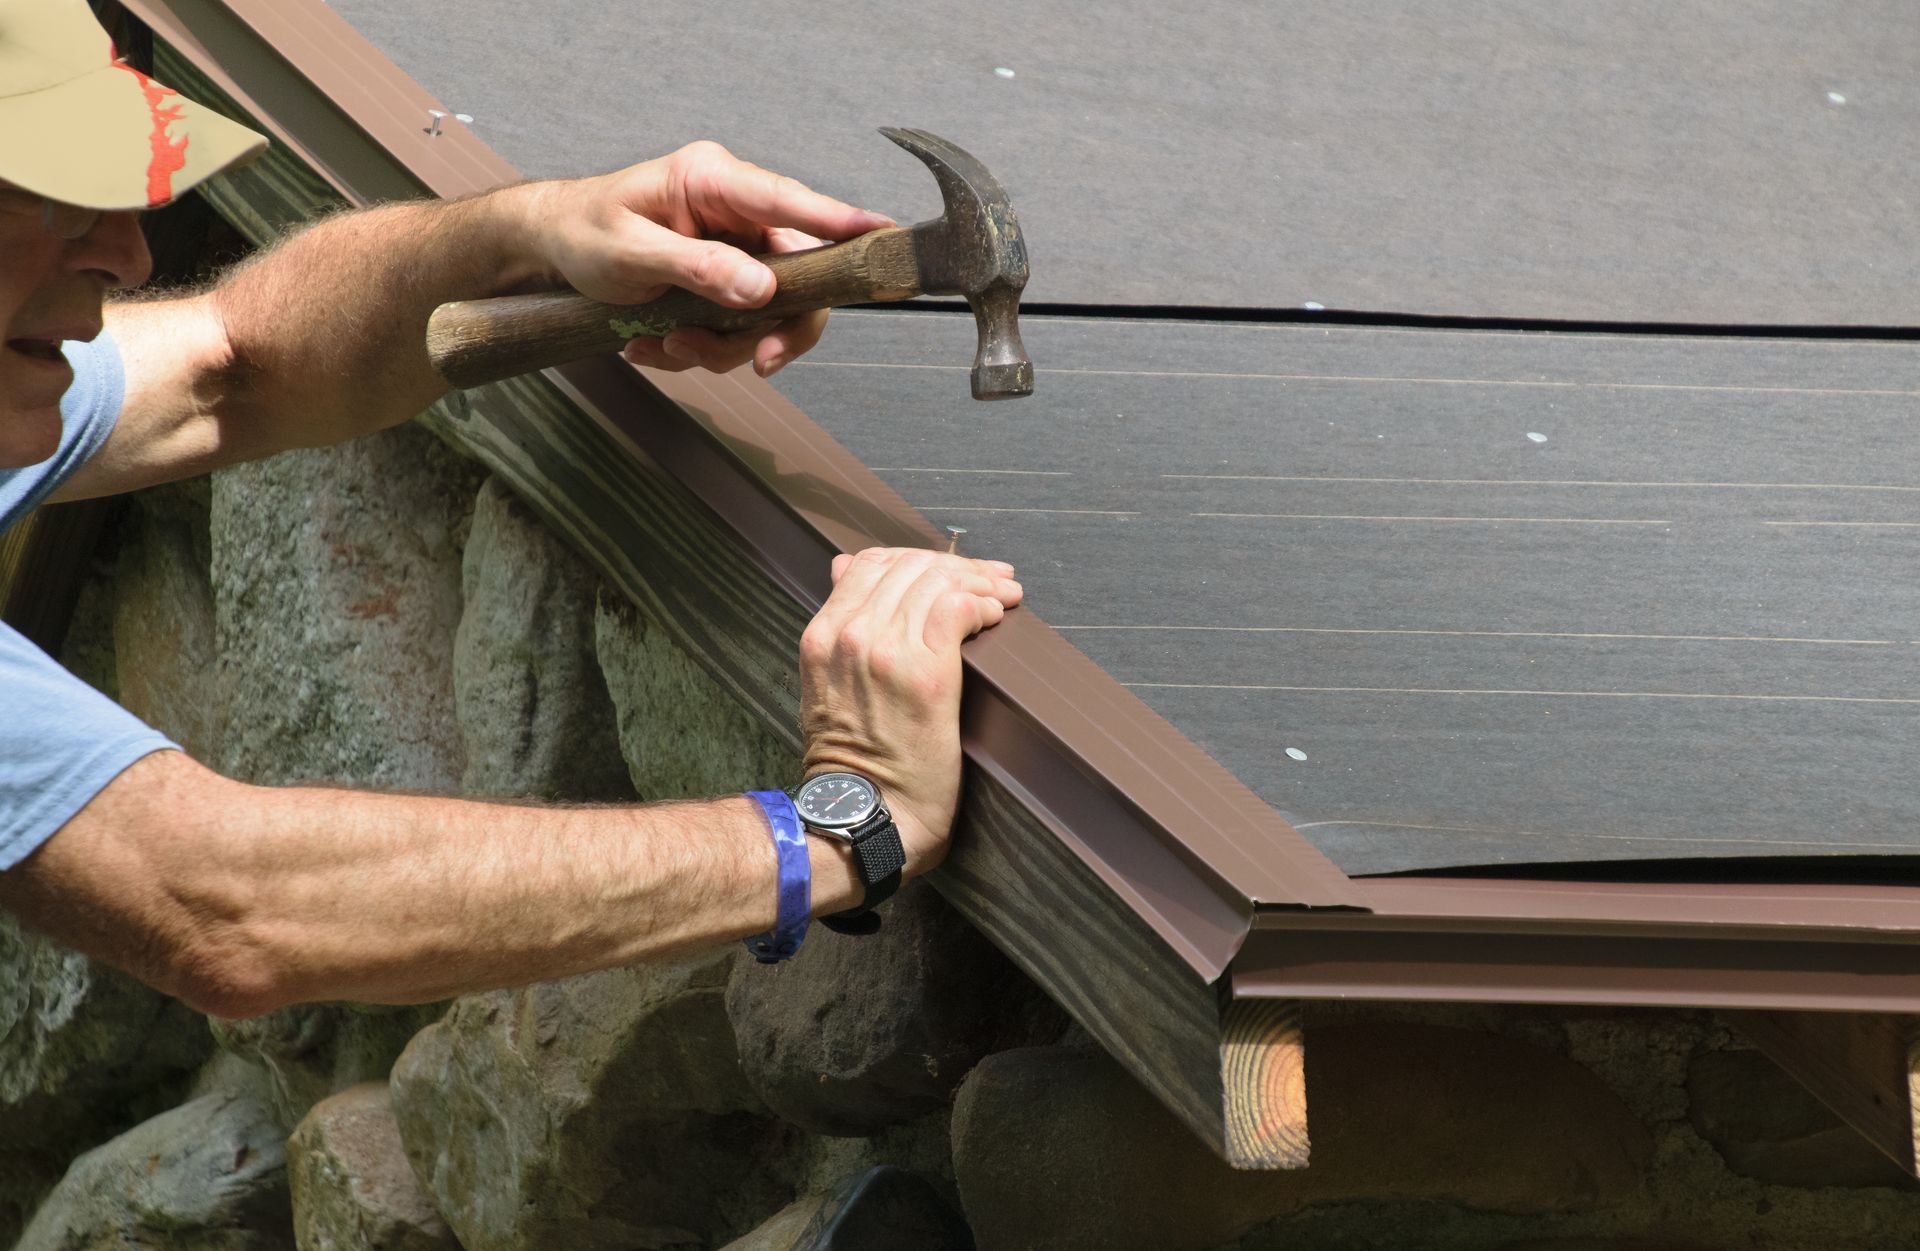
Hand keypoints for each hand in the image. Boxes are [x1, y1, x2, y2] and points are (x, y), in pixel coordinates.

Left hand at [535, 141, 892, 377]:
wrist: (551, 250)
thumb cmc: (582, 233)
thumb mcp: (628, 252)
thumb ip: (696, 268)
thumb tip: (760, 288)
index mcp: (712, 181)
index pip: (790, 201)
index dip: (841, 222)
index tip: (883, 236)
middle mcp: (733, 214)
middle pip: (797, 277)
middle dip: (773, 329)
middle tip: (759, 364)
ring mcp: (732, 250)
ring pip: (768, 315)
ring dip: (720, 346)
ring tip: (663, 344)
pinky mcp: (722, 283)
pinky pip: (736, 329)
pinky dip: (697, 350)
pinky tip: (651, 344)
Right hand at [798, 548, 1022, 874]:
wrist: (865, 817)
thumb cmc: (854, 764)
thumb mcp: (826, 686)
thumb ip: (838, 629)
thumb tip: (844, 569)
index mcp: (822, 635)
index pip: (870, 563)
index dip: (918, 560)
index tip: (954, 572)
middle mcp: (849, 635)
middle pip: (910, 565)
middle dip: (959, 566)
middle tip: (994, 579)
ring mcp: (885, 651)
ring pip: (937, 581)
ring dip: (980, 583)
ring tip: (1005, 598)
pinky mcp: (925, 675)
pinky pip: (958, 609)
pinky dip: (984, 604)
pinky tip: (997, 618)